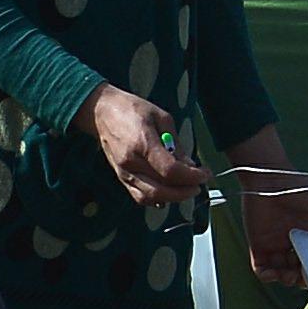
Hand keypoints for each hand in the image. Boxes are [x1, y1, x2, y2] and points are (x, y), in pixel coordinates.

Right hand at [81, 85, 206, 209]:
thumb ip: (176, 144)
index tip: (205, 174)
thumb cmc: (133, 109)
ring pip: (150, 197)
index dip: (192, 177)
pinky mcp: (120, 177)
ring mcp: (123, 172)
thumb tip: (189, 165)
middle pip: (161, 190)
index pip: (170, 171)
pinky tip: (170, 193)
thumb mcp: (162, 118)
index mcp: (142, 144)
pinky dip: (157, 199)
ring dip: (172, 198)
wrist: (102, 111)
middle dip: (185, 191)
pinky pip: (139, 196)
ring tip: (186, 189)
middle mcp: (131, 162)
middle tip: (198, 185)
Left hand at [224, 124, 307, 285]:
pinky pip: (261, 269)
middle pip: (298, 270)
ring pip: (281, 273)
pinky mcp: (258, 245)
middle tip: (305, 278)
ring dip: (286, 280)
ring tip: (290, 277)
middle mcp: (293, 242)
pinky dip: (267, 276)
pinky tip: (274, 274)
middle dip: (302, 279)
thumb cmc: (295, 185)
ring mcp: (274, 245)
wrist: (268, 178)